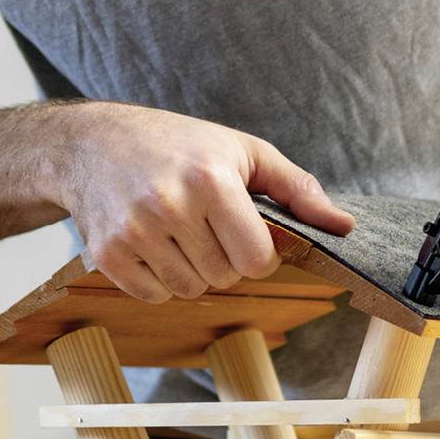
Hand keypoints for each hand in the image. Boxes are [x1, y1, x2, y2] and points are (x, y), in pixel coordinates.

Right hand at [43, 102, 355, 302]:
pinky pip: (155, 295)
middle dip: (226, 259)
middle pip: (225, 277)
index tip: (248, 232)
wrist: (93, 143)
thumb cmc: (181, 145)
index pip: (258, 259)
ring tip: (181, 230)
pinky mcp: (107, 253)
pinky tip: (155, 242)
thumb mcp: (245, 152)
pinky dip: (161, 279)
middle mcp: (170, 205)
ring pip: (190, 289)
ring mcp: (134, 231)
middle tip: (209, 224)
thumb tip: (346, 227)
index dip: (261, 253)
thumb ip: (297, 189)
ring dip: (194, 270)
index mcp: (212, 180)